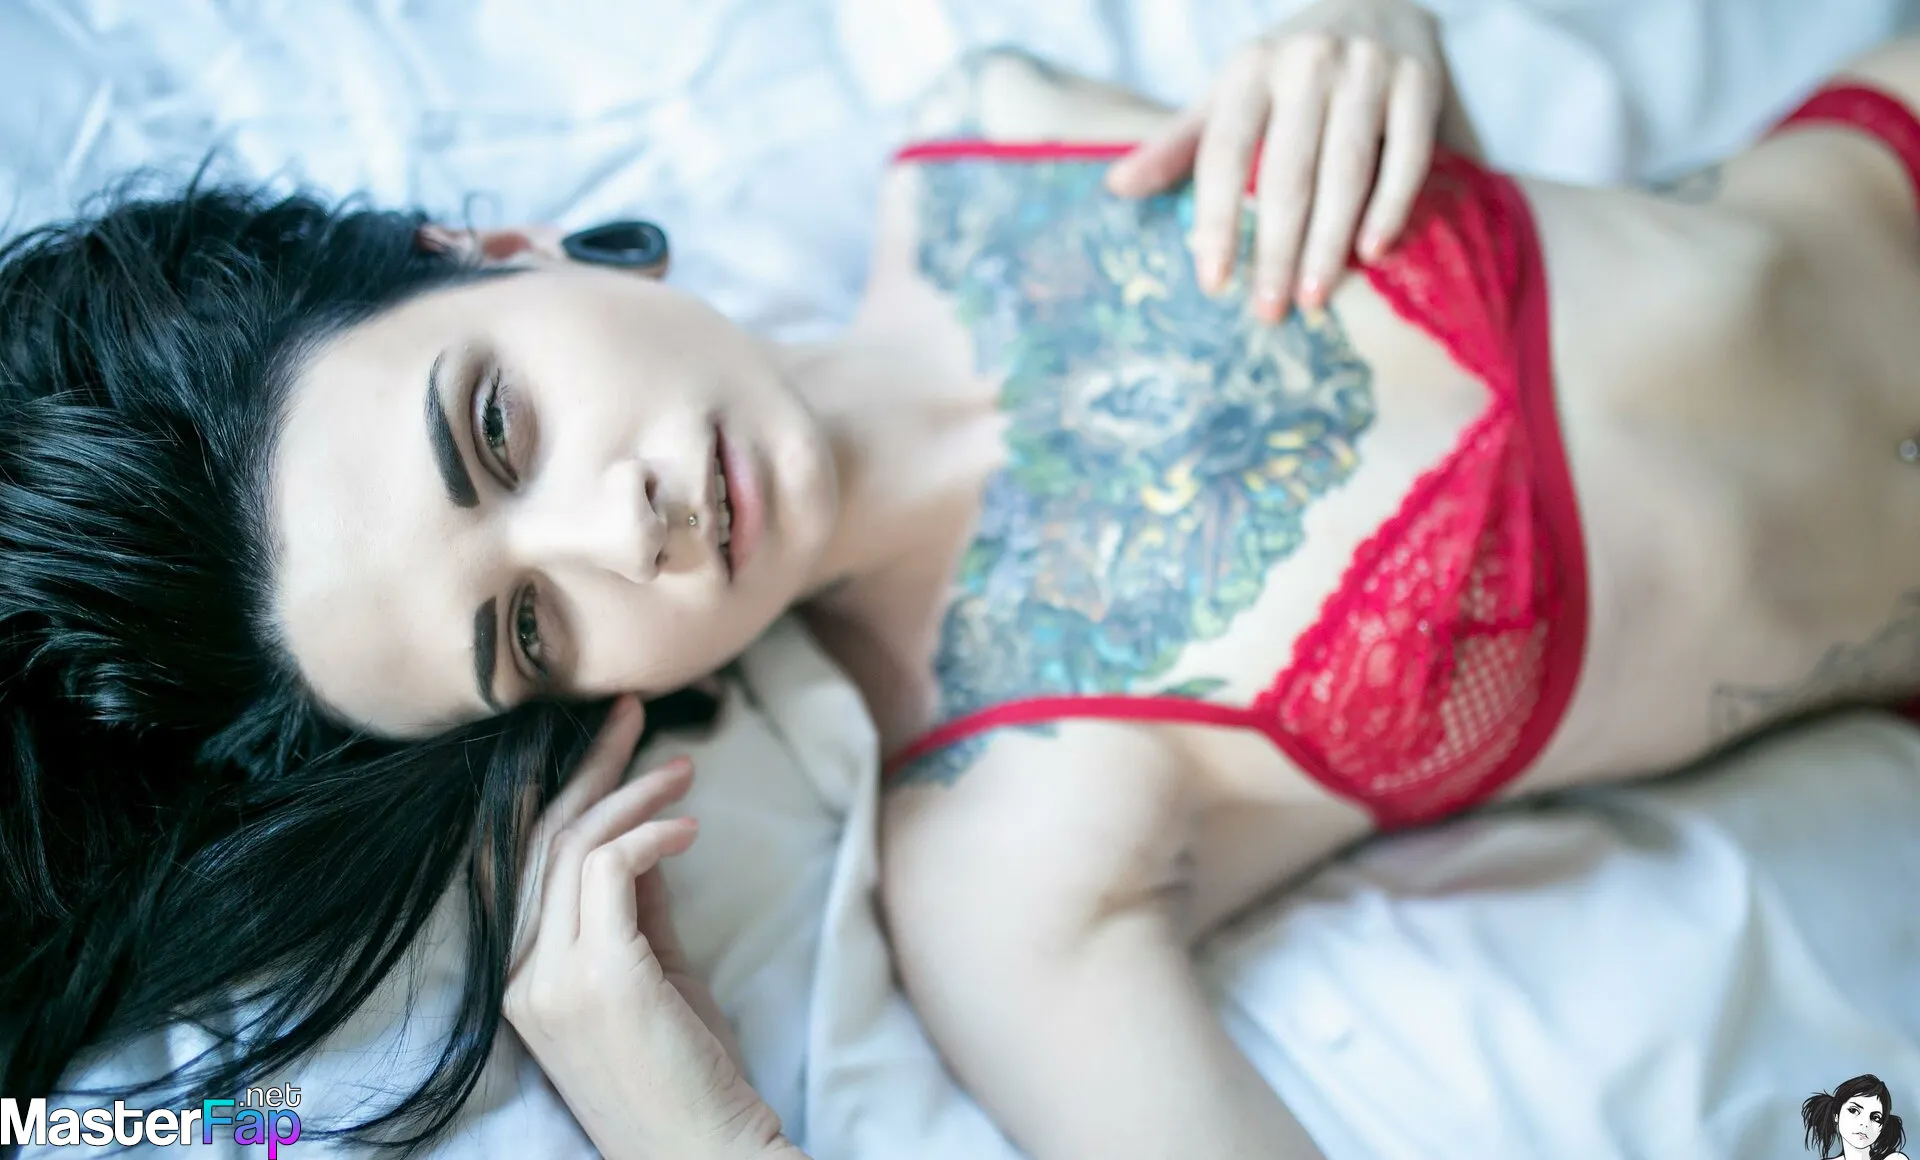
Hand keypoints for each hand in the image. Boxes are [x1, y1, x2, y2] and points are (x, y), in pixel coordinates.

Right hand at [505, 696, 787, 1159]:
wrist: (704, 1152)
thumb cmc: (685, 1070)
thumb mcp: (653, 971)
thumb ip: (636, 905)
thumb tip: (643, 829)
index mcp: (518, 978)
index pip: (521, 861)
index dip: (561, 789)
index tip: (607, 739)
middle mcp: (519, 977)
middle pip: (540, 840)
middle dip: (590, 766)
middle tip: (631, 713)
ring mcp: (550, 980)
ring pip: (573, 846)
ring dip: (633, 793)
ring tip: (683, 769)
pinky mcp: (599, 978)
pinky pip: (608, 870)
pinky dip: (650, 834)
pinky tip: (687, 829)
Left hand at [1106, 0, 1456, 319]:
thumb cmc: (1290, 68)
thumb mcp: (1230, 93)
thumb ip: (1179, 143)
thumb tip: (1116, 188)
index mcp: (1250, 70)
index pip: (1225, 154)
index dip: (1217, 222)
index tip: (1213, 283)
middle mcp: (1307, 63)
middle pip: (1287, 174)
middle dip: (1276, 250)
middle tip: (1269, 312)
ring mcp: (1368, 69)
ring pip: (1346, 171)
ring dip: (1328, 243)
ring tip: (1312, 299)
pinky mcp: (1421, 81)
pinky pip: (1407, 155)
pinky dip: (1390, 207)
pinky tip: (1371, 253)